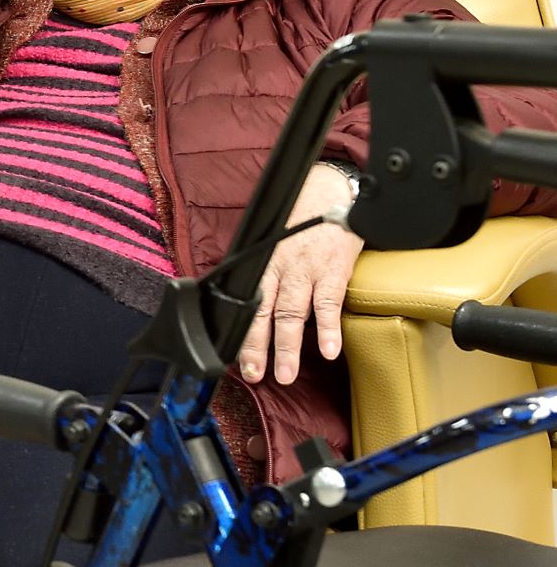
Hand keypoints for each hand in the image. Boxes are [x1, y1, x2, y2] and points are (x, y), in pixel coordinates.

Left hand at [237, 165, 363, 385]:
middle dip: (256, 347)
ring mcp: (305, 271)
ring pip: (292, 314)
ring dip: (288, 347)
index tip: (233, 357)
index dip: (239, 331)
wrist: (329, 192)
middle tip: (254, 374)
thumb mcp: (270, 242)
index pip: (244, 303)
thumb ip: (263, 271)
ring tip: (286, 374)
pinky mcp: (332, 270)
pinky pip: (328, 303)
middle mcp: (277, 269)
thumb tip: (250, 301)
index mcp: (260, 264)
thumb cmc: (299, 221)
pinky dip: (328, 329)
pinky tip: (329, 351)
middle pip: (262, 313)